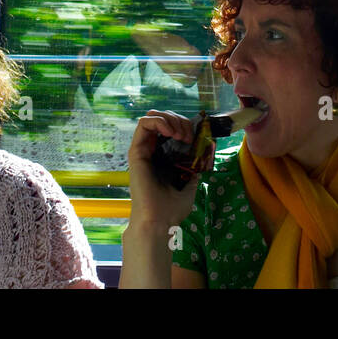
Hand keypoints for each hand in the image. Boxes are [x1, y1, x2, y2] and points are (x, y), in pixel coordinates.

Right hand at [126, 110, 203, 232]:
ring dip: (171, 119)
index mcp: (163, 157)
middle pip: (163, 118)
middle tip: (189, 136)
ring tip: (181, 135)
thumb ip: (193, 171)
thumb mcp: (189, 185)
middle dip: (180, 121)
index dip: (185, 125)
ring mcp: (143, 150)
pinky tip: (172, 133)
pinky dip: (160, 121)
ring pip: (152, 116)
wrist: (159, 222)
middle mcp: (152, 151)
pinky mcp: (136, 151)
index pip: (171, 128)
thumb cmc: (172, 209)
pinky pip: (143, 124)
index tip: (196, 138)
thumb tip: (200, 159)